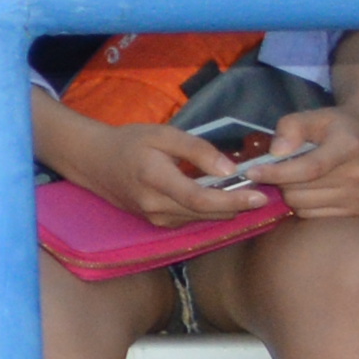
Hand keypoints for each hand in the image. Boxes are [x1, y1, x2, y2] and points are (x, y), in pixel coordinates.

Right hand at [59, 113, 261, 225]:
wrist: (93, 162)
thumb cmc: (129, 142)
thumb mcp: (162, 134)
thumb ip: (196, 149)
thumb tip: (230, 168)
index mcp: (155, 179)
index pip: (200, 199)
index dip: (233, 200)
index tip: (260, 196)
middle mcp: (156, 206)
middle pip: (206, 214)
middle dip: (238, 206)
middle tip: (265, 193)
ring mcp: (156, 219)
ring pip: (202, 220)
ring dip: (226, 209)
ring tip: (247, 193)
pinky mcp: (158, 224)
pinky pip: (191, 220)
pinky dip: (210, 211)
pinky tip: (221, 197)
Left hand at [236, 106, 358, 223]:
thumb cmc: (335, 127)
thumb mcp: (312, 116)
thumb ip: (290, 128)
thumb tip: (276, 153)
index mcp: (349, 147)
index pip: (309, 167)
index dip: (278, 172)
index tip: (250, 171)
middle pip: (300, 190)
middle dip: (279, 180)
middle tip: (275, 168)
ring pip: (301, 206)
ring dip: (288, 192)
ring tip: (294, 176)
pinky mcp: (356, 211)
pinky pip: (311, 215)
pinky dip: (300, 204)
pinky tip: (307, 188)